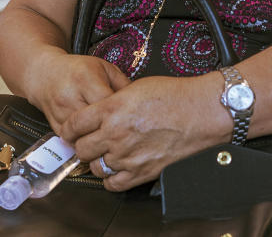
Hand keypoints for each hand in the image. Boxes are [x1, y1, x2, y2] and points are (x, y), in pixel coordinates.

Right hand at [26, 52, 130, 135]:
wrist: (44, 74)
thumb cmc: (78, 70)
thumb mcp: (104, 68)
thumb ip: (123, 84)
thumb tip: (142, 103)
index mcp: (84, 79)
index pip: (105, 103)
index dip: (120, 113)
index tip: (132, 117)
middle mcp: (70, 97)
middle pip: (94, 124)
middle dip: (111, 130)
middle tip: (126, 133)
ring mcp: (60, 114)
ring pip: (83, 137)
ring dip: (98, 141)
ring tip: (113, 140)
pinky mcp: (54, 127)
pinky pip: (73, 143)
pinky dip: (86, 144)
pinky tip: (97, 142)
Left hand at [62, 75, 223, 191]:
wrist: (203, 111)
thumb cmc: (175, 95)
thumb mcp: (135, 87)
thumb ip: (113, 101)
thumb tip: (99, 111)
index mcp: (112, 108)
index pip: (74, 124)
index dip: (69, 128)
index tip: (70, 130)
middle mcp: (116, 133)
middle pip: (81, 148)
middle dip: (82, 144)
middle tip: (88, 140)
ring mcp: (129, 155)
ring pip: (95, 167)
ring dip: (97, 161)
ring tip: (105, 152)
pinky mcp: (143, 171)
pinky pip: (113, 183)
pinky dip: (111, 177)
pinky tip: (117, 167)